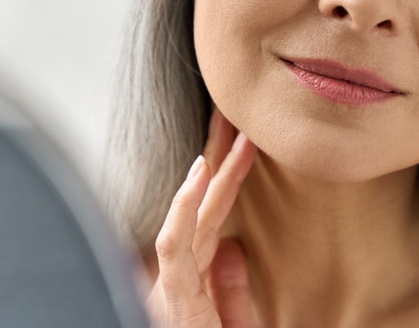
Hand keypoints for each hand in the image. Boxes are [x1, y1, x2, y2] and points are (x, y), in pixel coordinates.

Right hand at [147, 110, 258, 326]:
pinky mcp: (173, 302)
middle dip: (217, 160)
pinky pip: (174, 246)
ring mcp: (174, 290)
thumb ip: (233, 293)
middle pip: (201, 210)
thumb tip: (234, 248)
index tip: (245, 142)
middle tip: (235, 117)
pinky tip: (201, 173)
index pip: (212, 221)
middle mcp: (180, 282)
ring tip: (229, 131)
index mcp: (195, 285)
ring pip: (187, 217)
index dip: (228, 178)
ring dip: (209, 170)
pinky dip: (185, 207)